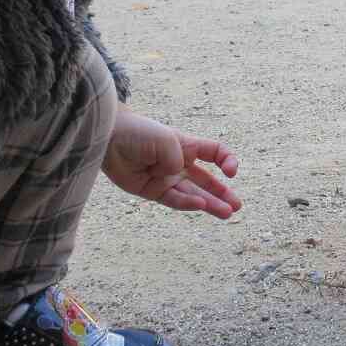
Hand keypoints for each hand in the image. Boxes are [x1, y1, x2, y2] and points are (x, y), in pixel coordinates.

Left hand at [104, 107, 241, 217]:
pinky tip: (201, 205)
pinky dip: (188, 203)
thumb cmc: (139, 132)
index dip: (227, 161)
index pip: (214, 153)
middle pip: (206, 181)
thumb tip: (175, 177)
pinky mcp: (151, 191)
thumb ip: (178, 160)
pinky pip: (173, 199)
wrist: (108, 138)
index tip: (231, 171)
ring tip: (227, 213)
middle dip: (222, 193)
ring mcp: (166, 179)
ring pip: (193, 194)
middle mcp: (178, 163)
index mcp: (187, 146)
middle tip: (237, 206)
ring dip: (210, 204)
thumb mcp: (168, 139)